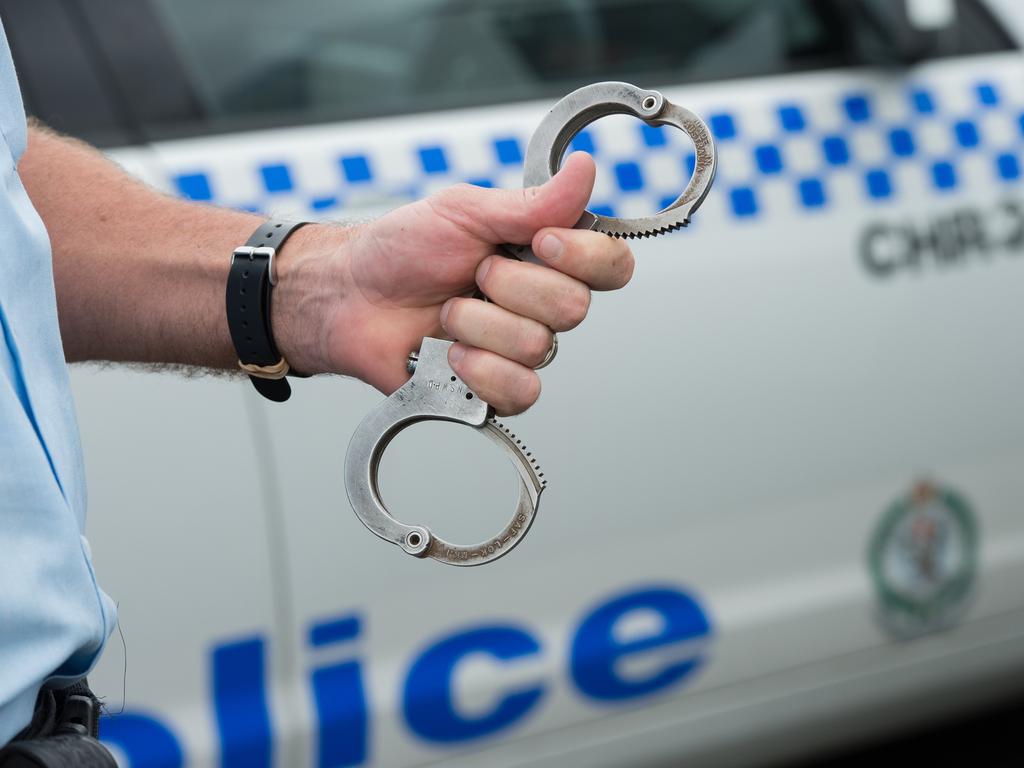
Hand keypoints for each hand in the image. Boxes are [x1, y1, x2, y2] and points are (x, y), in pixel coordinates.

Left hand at [277, 153, 633, 414]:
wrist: (350, 295)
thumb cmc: (401, 249)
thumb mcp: (465, 210)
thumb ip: (532, 202)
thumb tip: (586, 169)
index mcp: (546, 257)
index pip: (610, 265)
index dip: (583, 257)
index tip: (538, 241)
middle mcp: (541, 305)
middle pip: (574, 308)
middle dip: (509, 286)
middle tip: (471, 273)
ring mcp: (520, 349)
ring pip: (538, 347)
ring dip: (478, 324)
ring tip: (445, 312)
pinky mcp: (496, 388)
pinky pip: (520, 390)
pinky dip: (480, 369)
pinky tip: (450, 354)